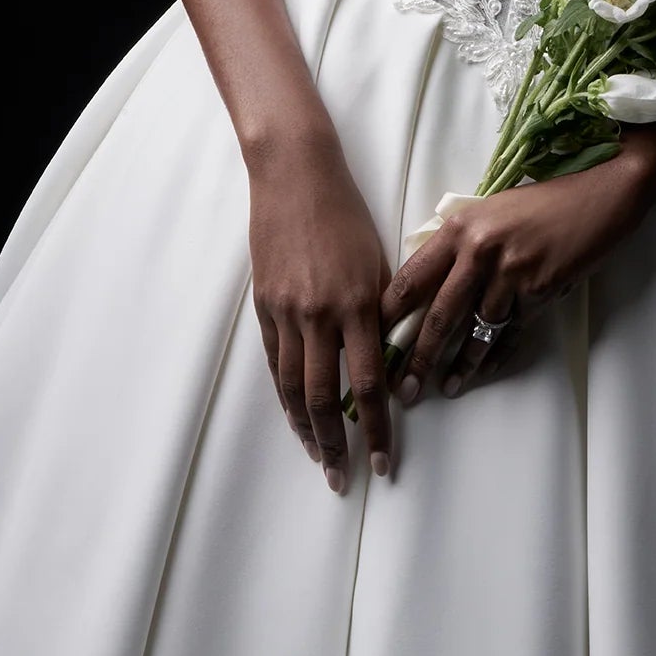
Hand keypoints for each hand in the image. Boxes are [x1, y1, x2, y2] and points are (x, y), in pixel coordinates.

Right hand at [248, 134, 394, 490]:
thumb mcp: (378, 260)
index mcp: (358, 302)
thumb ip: (383, 311)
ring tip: (320, 459)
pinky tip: (296, 417)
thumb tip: (390, 359)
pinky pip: (274, 362)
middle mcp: (320, 314)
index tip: (384, 460)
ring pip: (294, 387)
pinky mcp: (264, 305)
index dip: (378, 427)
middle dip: (337, 444)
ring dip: (307, 430)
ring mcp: (287, 312)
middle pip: (326, 396)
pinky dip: (285, 396)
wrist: (296, 177)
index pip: (371, 382)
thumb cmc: (347, 213)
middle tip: (345, 478)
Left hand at [380, 148, 651, 404]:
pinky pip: (511, 332)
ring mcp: (511, 273)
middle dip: (418, 357)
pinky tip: (483, 372)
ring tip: (444, 388)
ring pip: (475, 330)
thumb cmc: (541, 202)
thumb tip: (430, 281)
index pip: (412, 276)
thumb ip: (460, 242)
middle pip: (439, 314)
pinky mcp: (540, 291)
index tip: (375, 340)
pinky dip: (496, 356)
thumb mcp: (490, 211)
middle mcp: (480, 250)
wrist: (597, 197)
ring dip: (459, 365)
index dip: (391, 314)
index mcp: (460, 227)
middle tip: (404, 387)